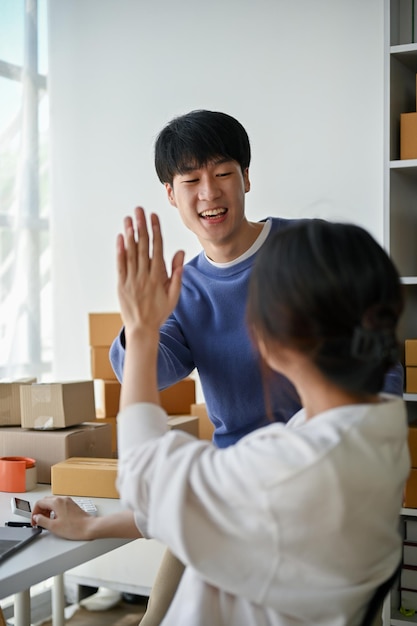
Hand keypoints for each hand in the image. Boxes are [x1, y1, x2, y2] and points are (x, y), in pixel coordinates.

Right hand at [32, 496, 94, 539]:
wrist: (90, 527)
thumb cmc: (75, 527)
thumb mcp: (54, 526)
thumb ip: (42, 521)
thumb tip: (37, 518)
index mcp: (57, 502)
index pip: (39, 503)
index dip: (34, 512)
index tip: (34, 521)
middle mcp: (63, 499)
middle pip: (46, 501)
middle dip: (40, 511)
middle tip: (39, 521)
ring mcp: (68, 501)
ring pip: (53, 503)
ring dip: (47, 511)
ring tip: (47, 522)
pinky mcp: (72, 505)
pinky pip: (60, 505)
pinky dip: (54, 511)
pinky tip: (56, 520)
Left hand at [117, 207, 183, 337]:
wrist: (142, 328)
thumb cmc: (159, 311)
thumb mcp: (174, 295)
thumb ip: (177, 273)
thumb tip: (180, 253)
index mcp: (158, 277)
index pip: (157, 248)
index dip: (155, 231)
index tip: (153, 217)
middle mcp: (144, 275)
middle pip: (143, 246)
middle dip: (141, 226)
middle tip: (139, 210)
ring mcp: (132, 279)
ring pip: (131, 252)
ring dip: (130, 233)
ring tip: (129, 218)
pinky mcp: (121, 284)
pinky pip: (120, 264)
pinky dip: (120, 250)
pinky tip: (120, 237)